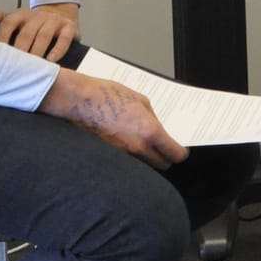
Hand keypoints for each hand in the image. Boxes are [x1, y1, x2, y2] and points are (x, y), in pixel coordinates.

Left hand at [0, 1, 79, 61]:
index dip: (2, 37)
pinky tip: (51, 60)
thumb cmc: (32, 23)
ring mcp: (54, 21)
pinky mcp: (69, 28)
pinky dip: (57, 50)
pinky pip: (63, 39)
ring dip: (36, 52)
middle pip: (26, 33)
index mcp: (21, 14)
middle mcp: (37, 16)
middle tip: (12, 67)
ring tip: (31, 67)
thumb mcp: (14, 17)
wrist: (60, 14)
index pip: (8, 23)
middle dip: (19, 50)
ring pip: (43, 36)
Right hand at [38, 69, 186, 168]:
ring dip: (148, 157)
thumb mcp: (140, 99)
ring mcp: (123, 154)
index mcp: (150, 132)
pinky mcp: (110, 156)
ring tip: (146, 143)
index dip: (180, 153)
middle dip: (166, 157)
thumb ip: (153, 117)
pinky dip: (133, 156)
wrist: (80, 101)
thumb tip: (158, 128)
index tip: (181, 150)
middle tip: (165, 148)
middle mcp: (138, 148)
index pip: (174, 154)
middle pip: (162, 165)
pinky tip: (129, 142)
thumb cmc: (108, 95)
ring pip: (144, 165)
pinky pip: (129, 161)